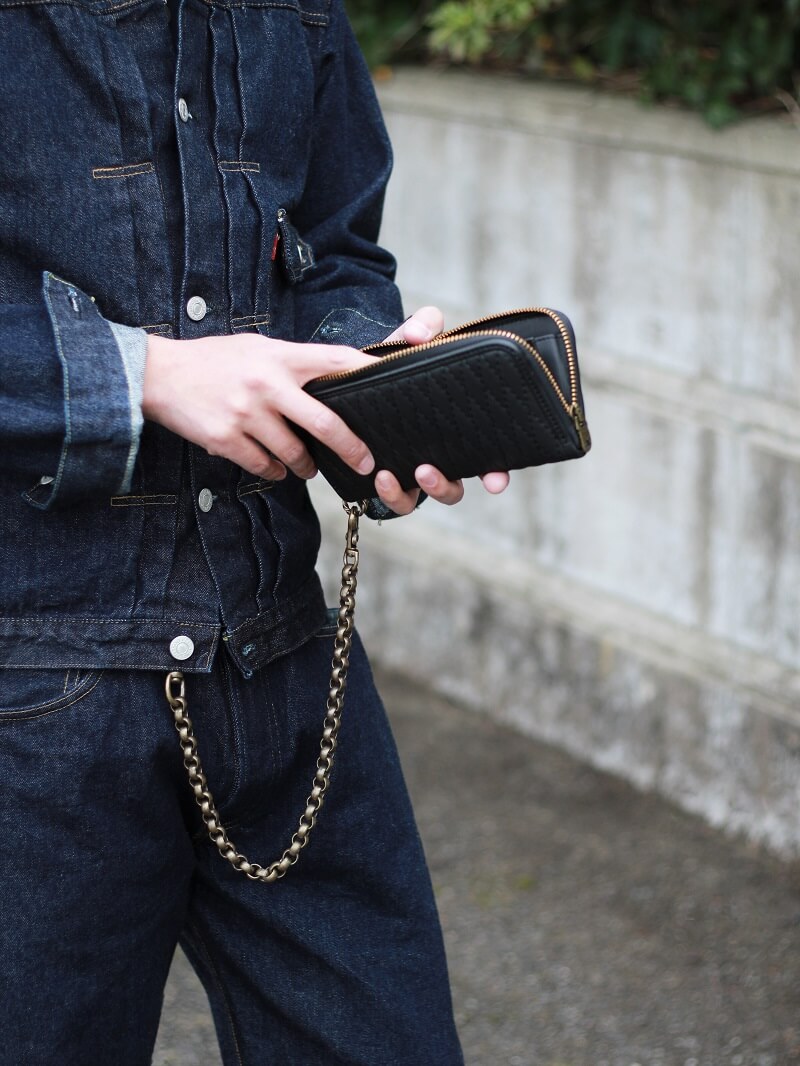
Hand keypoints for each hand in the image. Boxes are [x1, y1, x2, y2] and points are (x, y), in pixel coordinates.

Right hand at [143, 333, 378, 481]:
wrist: (160, 374)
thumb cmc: (216, 361)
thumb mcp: (259, 349)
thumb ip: (294, 364)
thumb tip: (335, 383)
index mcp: (281, 357)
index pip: (337, 362)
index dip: (369, 373)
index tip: (394, 387)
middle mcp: (267, 385)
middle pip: (325, 424)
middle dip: (351, 449)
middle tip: (365, 463)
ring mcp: (246, 414)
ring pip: (294, 454)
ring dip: (306, 466)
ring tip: (307, 466)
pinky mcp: (226, 439)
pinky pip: (264, 466)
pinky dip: (273, 470)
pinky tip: (273, 464)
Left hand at [373, 307, 510, 513]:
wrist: (357, 379)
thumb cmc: (399, 364)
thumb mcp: (413, 341)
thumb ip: (423, 327)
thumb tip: (419, 333)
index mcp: (457, 429)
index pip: (488, 459)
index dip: (497, 473)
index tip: (496, 481)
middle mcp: (439, 455)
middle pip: (454, 487)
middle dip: (445, 487)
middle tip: (429, 472)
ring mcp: (412, 469)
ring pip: (421, 499)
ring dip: (413, 493)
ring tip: (399, 473)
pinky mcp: (387, 475)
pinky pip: (394, 498)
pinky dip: (390, 494)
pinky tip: (380, 477)